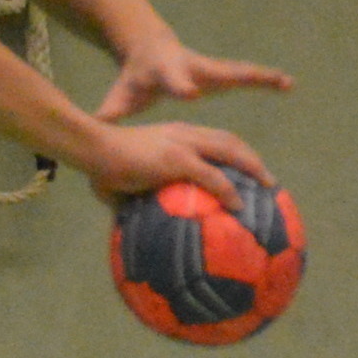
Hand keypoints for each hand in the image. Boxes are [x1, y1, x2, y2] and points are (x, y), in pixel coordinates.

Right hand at [77, 119, 271, 208]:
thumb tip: (130, 223)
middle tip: (266, 180)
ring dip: (253, 168)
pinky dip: (230, 191)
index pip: (213, 138)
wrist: (91, 147)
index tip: (245, 169)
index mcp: (175, 134)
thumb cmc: (99, 163)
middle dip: (252, 159)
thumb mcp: (125, 175)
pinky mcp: (178, 161)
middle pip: (230, 141)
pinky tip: (239, 205)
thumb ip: (134, 194)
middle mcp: (184, 134)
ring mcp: (183, 146)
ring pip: (231, 152)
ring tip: (266, 187)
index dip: (233, 152)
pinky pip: (214, 177)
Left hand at [94, 38, 293, 121]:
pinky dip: (266, 79)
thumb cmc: (135, 78)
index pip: (174, 82)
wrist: (148, 49)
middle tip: (258, 79)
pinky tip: (289, 84)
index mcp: (166, 75)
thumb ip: (109, 113)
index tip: (191, 94)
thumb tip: (92, 130)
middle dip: (235, 76)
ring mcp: (209, 68)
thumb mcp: (121, 94)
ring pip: (237, 71)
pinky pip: (246, 75)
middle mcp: (191, 68)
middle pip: (215, 71)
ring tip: (286, 82)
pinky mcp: (220, 72)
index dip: (181, 87)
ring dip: (261, 76)